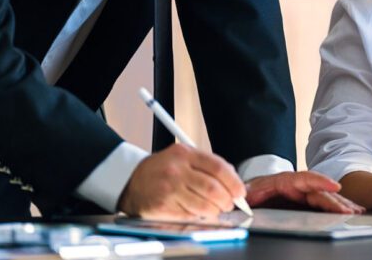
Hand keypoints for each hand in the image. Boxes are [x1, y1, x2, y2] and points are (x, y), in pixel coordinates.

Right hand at [117, 143, 244, 219]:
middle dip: (227, 200)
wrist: (131, 180)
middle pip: (212, 188)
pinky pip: (189, 215)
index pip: (218, 167)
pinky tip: (202, 213)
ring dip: (216, 210)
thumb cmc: (162, 169)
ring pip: (203, 205)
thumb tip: (233, 182)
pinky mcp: (162, 206)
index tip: (240, 191)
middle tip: (230, 204)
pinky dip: (200, 216)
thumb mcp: (183, 156)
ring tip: (217, 209)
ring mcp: (169, 189)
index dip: (234, 182)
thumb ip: (207, 165)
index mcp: (185, 154)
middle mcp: (177, 170)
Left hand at [245, 171, 364, 213]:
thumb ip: (246, 197)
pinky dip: (335, 208)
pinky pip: (321, 204)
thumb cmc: (244, 194)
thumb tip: (244, 199)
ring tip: (356, 211)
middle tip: (351, 210)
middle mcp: (295, 186)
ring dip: (340, 204)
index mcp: (282, 181)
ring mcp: (301, 194)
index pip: (304, 179)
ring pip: (324, 198)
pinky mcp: (303, 203)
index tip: (334, 187)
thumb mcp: (243, 195)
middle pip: (319, 192)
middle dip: (336, 200)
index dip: (320, 182)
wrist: (243, 193)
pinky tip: (347, 212)